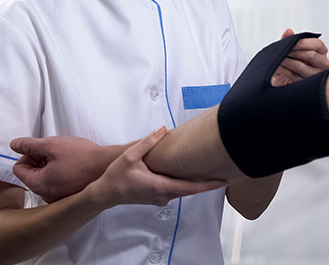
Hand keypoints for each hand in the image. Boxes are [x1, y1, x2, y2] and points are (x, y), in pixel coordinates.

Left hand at [10, 136, 111, 202]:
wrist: (109, 165)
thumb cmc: (85, 157)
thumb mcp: (53, 144)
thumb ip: (30, 144)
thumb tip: (15, 144)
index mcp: (39, 184)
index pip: (18, 168)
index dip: (28, 154)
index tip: (43, 149)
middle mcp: (47, 195)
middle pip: (31, 175)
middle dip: (40, 161)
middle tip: (57, 152)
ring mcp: (58, 198)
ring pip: (44, 179)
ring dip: (51, 166)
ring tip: (68, 159)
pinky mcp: (69, 197)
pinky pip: (56, 184)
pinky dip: (60, 174)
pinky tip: (73, 167)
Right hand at [88, 127, 225, 208]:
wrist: (104, 194)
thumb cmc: (115, 177)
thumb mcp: (130, 156)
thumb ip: (148, 142)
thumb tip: (163, 130)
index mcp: (159, 186)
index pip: (190, 187)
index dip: (208, 185)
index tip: (222, 182)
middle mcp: (162, 195)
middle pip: (190, 190)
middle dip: (207, 184)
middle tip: (224, 175)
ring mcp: (160, 198)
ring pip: (183, 191)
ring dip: (197, 184)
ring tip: (212, 175)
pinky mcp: (157, 197)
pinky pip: (176, 191)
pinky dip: (186, 185)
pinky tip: (191, 176)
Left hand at [271, 28, 328, 85]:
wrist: (283, 80)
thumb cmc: (291, 62)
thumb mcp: (289, 49)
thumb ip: (289, 38)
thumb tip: (288, 31)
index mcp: (321, 52)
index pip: (318, 44)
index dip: (303, 42)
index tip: (290, 42)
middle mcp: (323, 64)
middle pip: (311, 55)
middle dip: (294, 52)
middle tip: (283, 51)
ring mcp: (316, 76)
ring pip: (301, 66)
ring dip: (287, 61)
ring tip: (278, 59)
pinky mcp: (306, 85)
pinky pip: (294, 76)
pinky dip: (284, 70)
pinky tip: (278, 67)